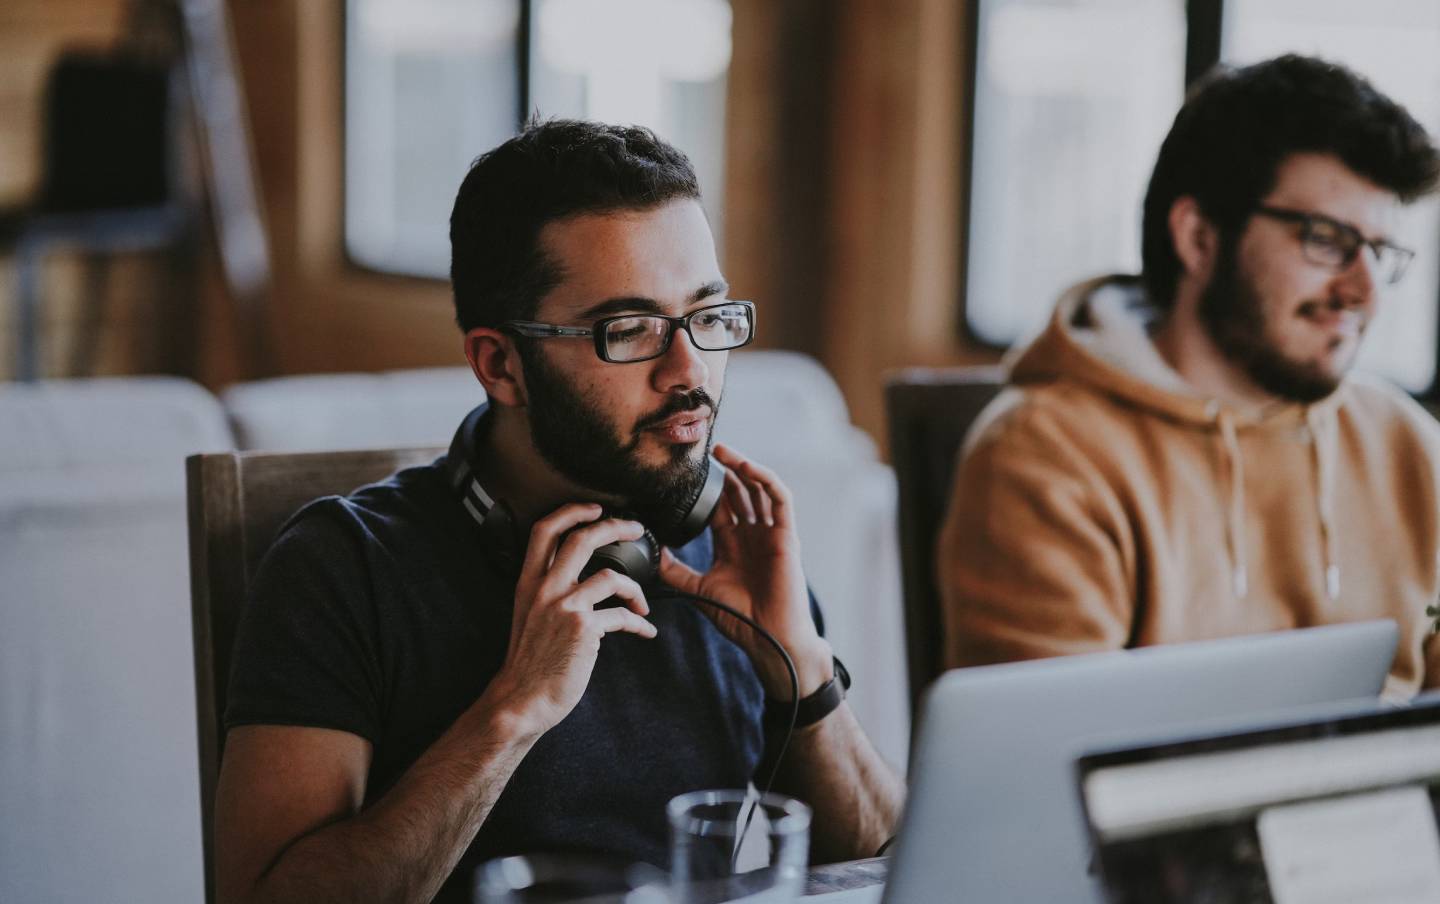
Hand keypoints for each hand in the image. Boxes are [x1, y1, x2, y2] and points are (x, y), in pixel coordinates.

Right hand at [482, 504, 656, 736]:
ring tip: (643, 603)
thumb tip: (583, 582)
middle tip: (635, 528)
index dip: (571, 511)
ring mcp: (564, 607)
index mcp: (529, 583)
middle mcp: (545, 589)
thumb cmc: (530, 662)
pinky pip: (622, 616)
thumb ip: (549, 593)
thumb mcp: (528, 616)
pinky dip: (639, 624)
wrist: (522, 699)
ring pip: (611, 576)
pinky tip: (645, 631)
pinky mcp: (583, 629)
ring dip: (636, 589)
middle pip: (582, 539)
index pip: (544, 531)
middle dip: (615, 526)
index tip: (595, 508)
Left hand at [659, 444, 832, 697]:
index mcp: (732, 543)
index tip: (686, 470)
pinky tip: (747, 468)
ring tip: (722, 451)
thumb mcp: (698, 589)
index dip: (706, 487)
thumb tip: (651, 553)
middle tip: (704, 450)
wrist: (769, 638)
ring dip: (743, 467)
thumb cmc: (740, 617)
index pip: (720, 506)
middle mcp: (752, 534)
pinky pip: (780, 499)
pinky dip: (766, 480)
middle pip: (739, 491)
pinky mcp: (787, 535)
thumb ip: (675, 570)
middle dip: (724, 470)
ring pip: (759, 489)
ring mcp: (770, 533)